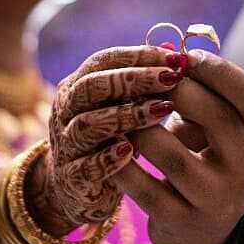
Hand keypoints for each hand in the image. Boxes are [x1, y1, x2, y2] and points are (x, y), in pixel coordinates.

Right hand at [31, 46, 183, 232]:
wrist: (78, 189)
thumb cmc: (110, 138)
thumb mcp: (124, 107)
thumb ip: (146, 82)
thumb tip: (177, 54)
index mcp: (77, 86)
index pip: (104, 61)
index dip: (139, 56)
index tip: (175, 58)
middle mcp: (66, 111)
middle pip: (92, 86)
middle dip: (134, 79)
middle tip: (171, 79)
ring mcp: (66, 144)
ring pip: (88, 124)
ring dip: (126, 115)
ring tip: (161, 111)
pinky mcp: (71, 178)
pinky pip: (86, 167)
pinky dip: (107, 158)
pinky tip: (130, 151)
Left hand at [111, 50, 243, 243]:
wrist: (205, 222)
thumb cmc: (210, 152)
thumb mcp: (221, 122)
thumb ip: (204, 89)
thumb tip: (166, 49)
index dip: (219, 71)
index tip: (185, 57)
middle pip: (217, 120)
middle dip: (177, 91)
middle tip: (149, 78)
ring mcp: (219, 201)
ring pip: (174, 157)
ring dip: (142, 127)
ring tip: (125, 108)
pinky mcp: (184, 223)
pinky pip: (146, 189)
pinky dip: (123, 163)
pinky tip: (111, 143)